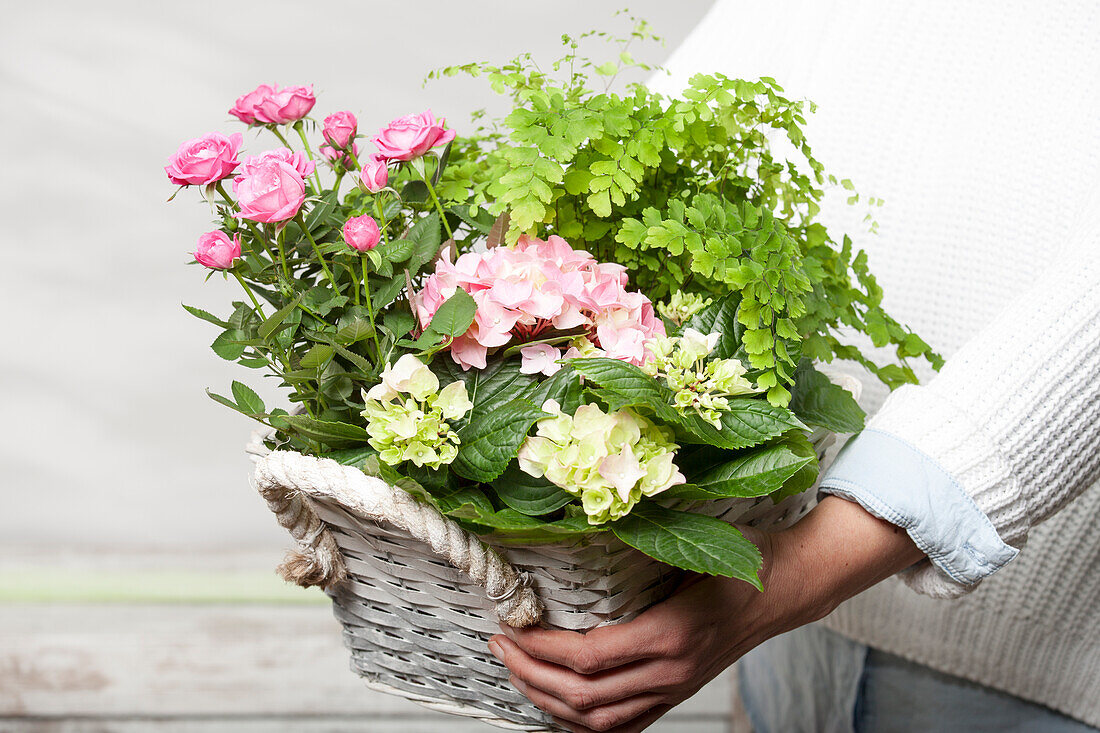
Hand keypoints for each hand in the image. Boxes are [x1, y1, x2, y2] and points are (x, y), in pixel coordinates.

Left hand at [488, 496, 923, 732]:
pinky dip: (583, 722)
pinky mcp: (678, 692)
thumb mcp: (694, 543)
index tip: (510, 628)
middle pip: (584, 696)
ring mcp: (675, 687)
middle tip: (501, 646)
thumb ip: (642, 540)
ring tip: (519, 672)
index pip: (588, 657)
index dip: (540, 650)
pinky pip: (624, 725)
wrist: (789, 588)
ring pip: (600, 720)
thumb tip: (580, 521)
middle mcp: (671, 670)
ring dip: (550, 702)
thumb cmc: (746, 559)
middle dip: (532, 675)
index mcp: (671, 633)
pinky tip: (560, 703)